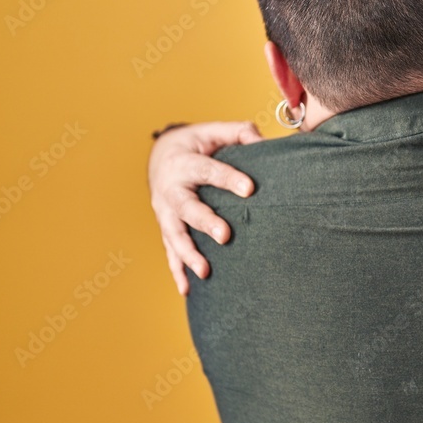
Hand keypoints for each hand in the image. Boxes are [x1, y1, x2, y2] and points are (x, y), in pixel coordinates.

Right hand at [148, 121, 263, 295]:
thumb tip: (263, 142)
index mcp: (185, 163)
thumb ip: (240, 132)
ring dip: (188, 254)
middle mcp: (171, 190)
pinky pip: (169, 252)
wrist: (160, 155)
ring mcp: (165, 212)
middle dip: (205, 223)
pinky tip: (187, 290)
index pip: (209, 171)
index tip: (249, 189)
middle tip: (225, 236)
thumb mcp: (214, 131)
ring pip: (174, 235)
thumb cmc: (196, 144)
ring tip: (205, 272)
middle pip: (188, 208)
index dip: (229, 179)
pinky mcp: (165, 228)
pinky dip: (177, 271)